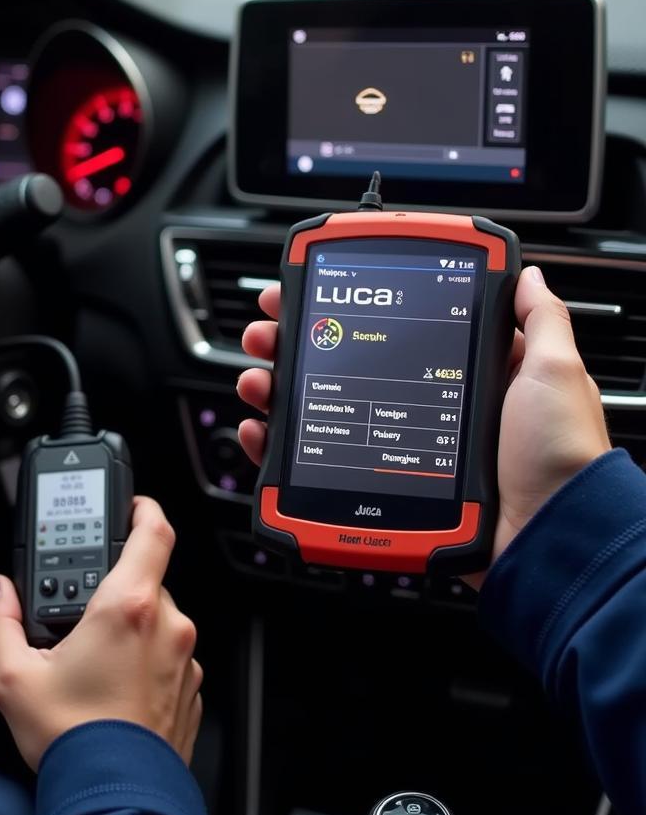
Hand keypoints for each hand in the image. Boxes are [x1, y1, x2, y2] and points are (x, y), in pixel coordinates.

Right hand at [0, 496, 202, 769]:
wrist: (116, 800)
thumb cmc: (73, 741)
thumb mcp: (12, 678)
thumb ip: (0, 623)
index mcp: (128, 607)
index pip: (154, 530)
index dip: (144, 508)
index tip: (132, 504)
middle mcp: (166, 626)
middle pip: (146, 579)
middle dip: (114, 589)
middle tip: (82, 613)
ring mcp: (184, 659)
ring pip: (158, 620)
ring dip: (130, 627)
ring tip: (93, 660)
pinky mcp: (191, 690)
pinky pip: (169, 657)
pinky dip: (145, 660)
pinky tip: (114, 687)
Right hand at [235, 267, 609, 583]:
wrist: (546, 538)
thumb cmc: (554, 456)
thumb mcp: (553, 371)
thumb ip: (540, 321)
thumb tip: (526, 276)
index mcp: (454, 375)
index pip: (385, 330)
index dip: (342, 308)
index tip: (308, 293)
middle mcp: (416, 408)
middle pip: (338, 367)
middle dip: (292, 344)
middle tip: (267, 334)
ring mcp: (390, 449)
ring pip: (317, 412)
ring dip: (275, 389)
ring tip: (259, 380)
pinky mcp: (374, 488)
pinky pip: (311, 465)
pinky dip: (275, 448)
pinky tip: (262, 431)